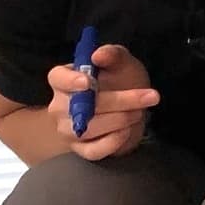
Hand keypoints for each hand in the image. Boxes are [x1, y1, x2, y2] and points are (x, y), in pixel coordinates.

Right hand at [47, 44, 156, 159]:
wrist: (135, 107)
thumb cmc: (123, 80)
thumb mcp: (123, 63)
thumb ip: (113, 54)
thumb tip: (98, 55)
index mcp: (64, 80)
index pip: (57, 78)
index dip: (70, 81)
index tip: (89, 82)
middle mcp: (60, 106)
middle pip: (80, 106)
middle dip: (118, 101)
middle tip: (148, 96)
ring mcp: (68, 130)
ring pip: (88, 128)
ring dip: (120, 119)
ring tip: (138, 112)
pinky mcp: (81, 149)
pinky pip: (93, 151)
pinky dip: (114, 141)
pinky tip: (127, 130)